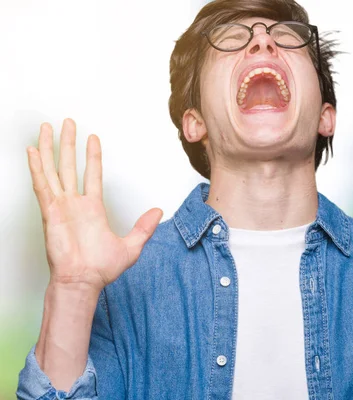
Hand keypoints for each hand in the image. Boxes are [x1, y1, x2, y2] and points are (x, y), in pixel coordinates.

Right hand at [27, 118, 162, 292]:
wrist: (84, 281)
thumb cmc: (101, 269)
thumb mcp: (132, 246)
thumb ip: (144, 227)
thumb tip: (158, 212)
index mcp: (93, 208)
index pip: (92, 174)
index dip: (92, 155)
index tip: (92, 138)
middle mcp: (75, 203)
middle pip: (70, 165)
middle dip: (69, 143)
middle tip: (67, 122)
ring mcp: (61, 205)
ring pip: (53, 169)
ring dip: (49, 148)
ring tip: (46, 127)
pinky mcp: (50, 212)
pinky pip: (42, 185)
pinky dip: (36, 168)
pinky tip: (32, 152)